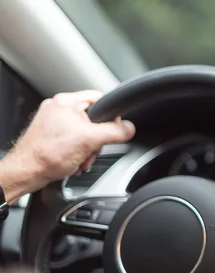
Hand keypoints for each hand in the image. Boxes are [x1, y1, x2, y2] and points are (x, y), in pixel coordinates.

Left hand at [8, 90, 134, 186]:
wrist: (26, 173)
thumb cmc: (47, 154)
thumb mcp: (90, 140)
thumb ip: (114, 132)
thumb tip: (129, 129)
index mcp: (66, 102)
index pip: (99, 99)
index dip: (110, 115)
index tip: (111, 129)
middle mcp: (58, 109)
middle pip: (93, 119)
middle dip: (96, 139)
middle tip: (91, 149)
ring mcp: (53, 122)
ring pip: (84, 131)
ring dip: (87, 148)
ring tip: (81, 158)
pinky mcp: (50, 135)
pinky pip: (73, 140)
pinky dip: (77, 151)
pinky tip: (74, 160)